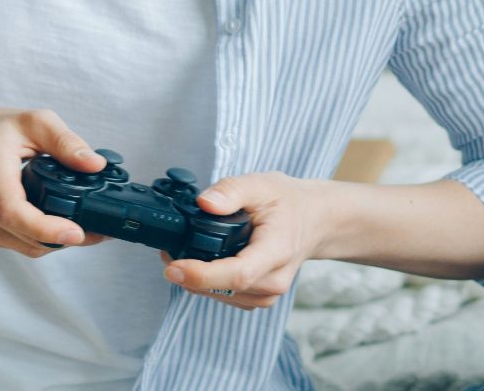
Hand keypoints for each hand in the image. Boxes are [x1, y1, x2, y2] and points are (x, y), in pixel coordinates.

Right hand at [0, 104, 109, 256]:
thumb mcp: (34, 121)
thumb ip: (66, 142)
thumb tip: (95, 165)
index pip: (13, 211)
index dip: (46, 228)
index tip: (77, 233)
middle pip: (21, 234)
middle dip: (63, 237)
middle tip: (97, 231)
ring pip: (19, 245)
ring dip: (51, 242)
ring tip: (80, 227)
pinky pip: (10, 243)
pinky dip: (34, 239)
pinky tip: (51, 225)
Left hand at [160, 172, 326, 309]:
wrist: (314, 221)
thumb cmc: (289, 203)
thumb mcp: (262, 184)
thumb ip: (231, 191)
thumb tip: (204, 203)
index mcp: (278, 251)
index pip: (238, 274)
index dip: (202, 275)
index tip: (173, 267)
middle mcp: (274, 280)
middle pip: (223, 288)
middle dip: (190, 273)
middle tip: (169, 250)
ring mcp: (268, 294)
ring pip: (220, 295)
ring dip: (196, 279)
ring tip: (184, 253)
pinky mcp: (259, 298)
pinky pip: (225, 297)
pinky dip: (209, 283)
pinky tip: (204, 263)